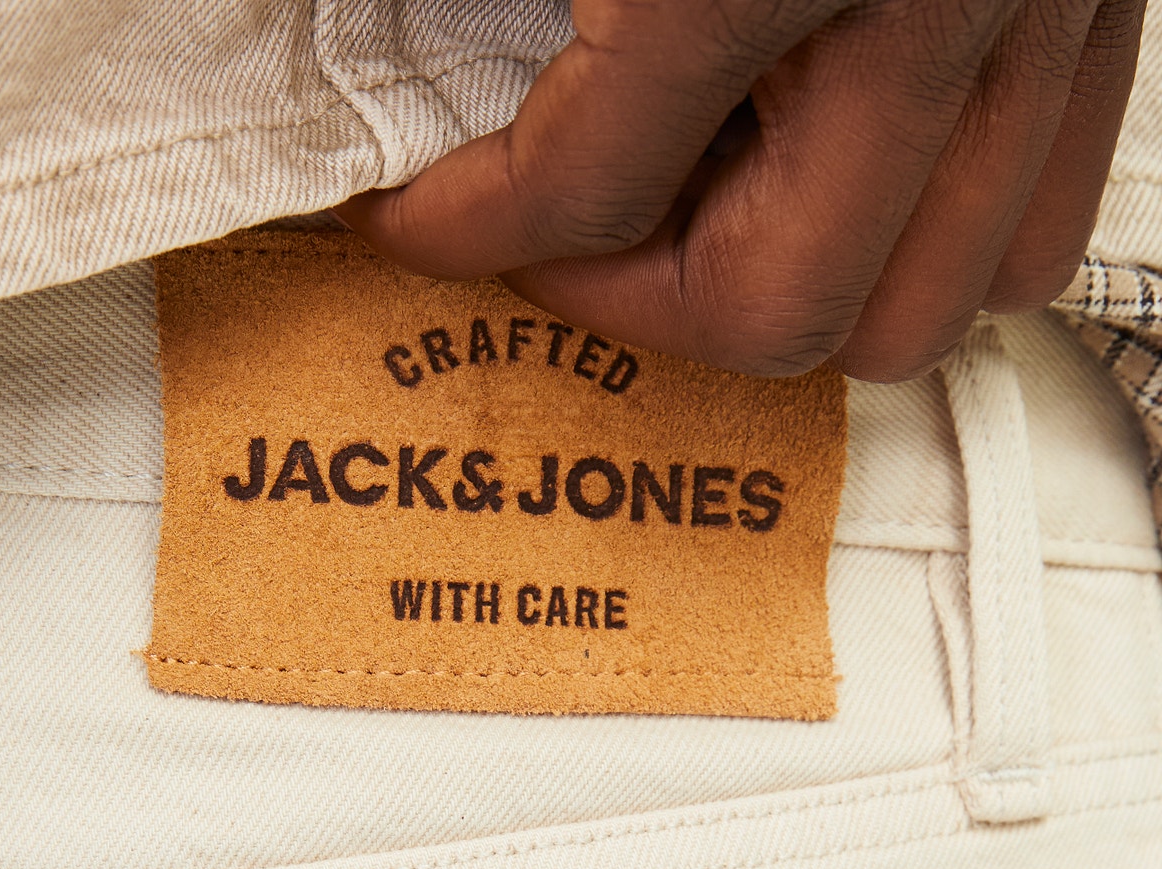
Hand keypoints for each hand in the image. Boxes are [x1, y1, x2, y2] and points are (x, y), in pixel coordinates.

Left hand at [340, 0, 1144, 380]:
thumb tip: (358, 17)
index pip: (586, 191)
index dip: (466, 224)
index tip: (416, 214)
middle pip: (774, 308)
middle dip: (633, 299)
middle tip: (559, 242)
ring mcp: (1039, 2)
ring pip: (926, 298)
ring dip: (790, 296)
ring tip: (697, 226)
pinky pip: (1036, 214)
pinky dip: (929, 243)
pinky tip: (834, 185)